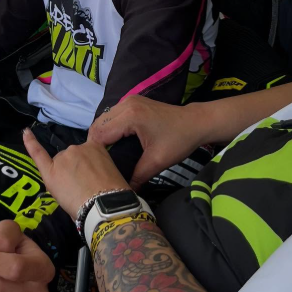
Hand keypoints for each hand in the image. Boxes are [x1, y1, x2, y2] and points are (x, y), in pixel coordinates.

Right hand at [23, 129, 127, 220]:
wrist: (102, 205)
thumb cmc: (81, 209)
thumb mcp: (62, 197)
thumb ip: (62, 182)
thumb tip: (72, 178)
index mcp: (50, 173)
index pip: (37, 153)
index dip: (31, 142)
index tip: (26, 132)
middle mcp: (61, 156)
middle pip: (66, 158)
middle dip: (72, 167)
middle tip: (83, 183)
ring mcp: (77, 149)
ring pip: (80, 154)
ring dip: (85, 162)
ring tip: (96, 179)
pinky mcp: (94, 146)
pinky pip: (92, 146)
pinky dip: (94, 153)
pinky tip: (101, 160)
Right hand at [88, 96, 206, 187]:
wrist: (195, 123)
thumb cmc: (178, 141)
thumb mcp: (158, 161)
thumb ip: (138, 176)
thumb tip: (126, 191)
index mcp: (131, 116)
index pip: (101, 133)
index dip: (96, 150)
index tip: (95, 166)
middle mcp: (126, 104)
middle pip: (99, 124)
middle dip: (96, 142)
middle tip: (99, 162)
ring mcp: (128, 100)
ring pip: (104, 118)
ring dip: (102, 134)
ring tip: (105, 154)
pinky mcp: (132, 101)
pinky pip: (112, 115)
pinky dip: (109, 127)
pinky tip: (114, 141)